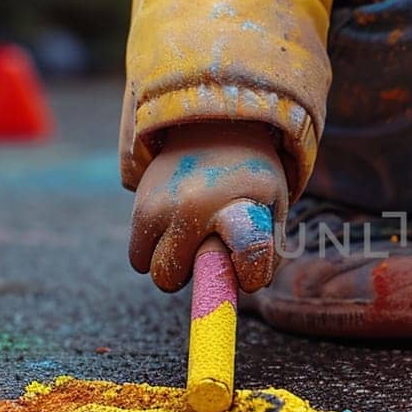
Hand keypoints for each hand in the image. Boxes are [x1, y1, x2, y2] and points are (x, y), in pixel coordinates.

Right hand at [129, 122, 287, 291]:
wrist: (213, 125)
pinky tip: (176, 226)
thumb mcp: (274, 203)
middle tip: (213, 245)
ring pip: (155, 272)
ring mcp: (159, 206)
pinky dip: (154, 253)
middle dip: (196, 273)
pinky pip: (138, 258)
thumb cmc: (249, 177)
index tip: (252, 274)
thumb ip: (270, 248)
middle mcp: (193, 208)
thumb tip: (249, 286)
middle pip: (180, 278)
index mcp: (238, 205)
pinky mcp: (139, 206)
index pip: (249, 252)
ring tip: (194, 234)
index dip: (252, 273)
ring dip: (174, 264)